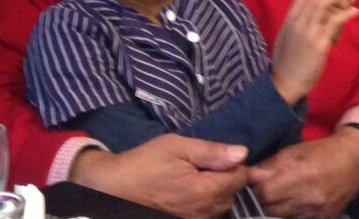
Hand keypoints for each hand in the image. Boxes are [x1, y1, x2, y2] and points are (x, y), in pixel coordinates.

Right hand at [69, 134, 246, 218]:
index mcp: (204, 191)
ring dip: (218, 190)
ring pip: (222, 205)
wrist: (115, 188)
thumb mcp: (177, 147)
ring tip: (200, 174)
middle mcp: (204, 212)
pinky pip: (208, 214)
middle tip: (208, 162)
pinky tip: (193, 189)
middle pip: (233, 193)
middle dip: (227, 176)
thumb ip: (211, 151)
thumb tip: (243, 153)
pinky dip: (207, 201)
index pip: (239, 178)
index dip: (236, 163)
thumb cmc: (146, 163)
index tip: (223, 154)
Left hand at [248, 127, 358, 218]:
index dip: (252, 189)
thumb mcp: (295, 151)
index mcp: (302, 176)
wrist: (356, 163)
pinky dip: (285, 216)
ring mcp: (316, 214)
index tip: (247, 184)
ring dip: (271, 211)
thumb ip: (270, 166)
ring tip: (270, 199)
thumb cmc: (323, 152)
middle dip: (258, 202)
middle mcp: (309, 199)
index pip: (265, 193)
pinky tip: (285, 207)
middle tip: (256, 193)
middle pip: (269, 210)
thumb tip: (246, 176)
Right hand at [272, 0, 358, 103]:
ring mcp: (308, 33)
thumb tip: (308, 12)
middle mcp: (297, 24)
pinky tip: (354, 12)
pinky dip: (346, 14)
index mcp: (289, 21)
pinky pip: (334, 22)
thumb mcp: (287, 38)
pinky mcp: (319, 45)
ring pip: (324, 5)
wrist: (285, 84)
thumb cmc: (287, 63)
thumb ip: (297, 24)